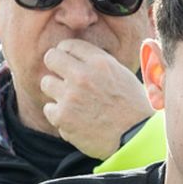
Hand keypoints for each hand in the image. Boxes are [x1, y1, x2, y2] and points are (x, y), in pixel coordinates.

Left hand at [38, 39, 151, 158]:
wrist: (136, 137)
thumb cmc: (132, 107)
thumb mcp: (122, 75)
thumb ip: (99, 63)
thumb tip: (77, 57)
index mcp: (99, 62)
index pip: (69, 45)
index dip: (67, 54)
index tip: (69, 63)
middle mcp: (82, 75)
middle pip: (51, 58)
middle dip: (56, 67)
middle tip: (63, 79)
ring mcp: (70, 96)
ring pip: (46, 83)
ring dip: (56, 92)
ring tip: (72, 102)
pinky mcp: (62, 116)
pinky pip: (48, 108)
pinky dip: (59, 114)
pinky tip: (74, 119)